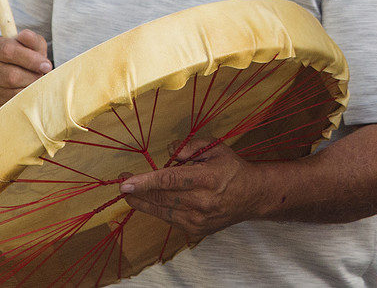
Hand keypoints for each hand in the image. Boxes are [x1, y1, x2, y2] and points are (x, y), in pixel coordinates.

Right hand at [0, 29, 50, 120]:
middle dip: (32, 76)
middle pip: (11, 75)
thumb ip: (31, 39)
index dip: (31, 59)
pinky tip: (28, 91)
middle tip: (42, 75)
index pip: (8, 51)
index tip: (47, 65)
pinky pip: (12, 104)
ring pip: (13, 91)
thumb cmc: (17, 58)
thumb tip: (26, 35)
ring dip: (30, 87)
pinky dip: (25, 98)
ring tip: (34, 81)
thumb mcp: (26, 45)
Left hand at [120, 139, 258, 238]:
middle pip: (161, 197)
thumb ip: (191, 146)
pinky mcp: (195, 230)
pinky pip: (170, 219)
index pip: (169, 180)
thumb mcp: (216, 148)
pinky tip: (152, 202)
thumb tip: (169, 151)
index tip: (125, 182)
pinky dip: (159, 210)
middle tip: (123, 184)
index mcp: (207, 178)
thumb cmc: (233, 169)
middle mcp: (201, 201)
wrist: (252, 196)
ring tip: (130, 195)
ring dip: (143, 203)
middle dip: (138, 192)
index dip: (145, 181)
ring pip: (161, 211)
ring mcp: (198, 219)